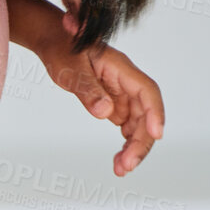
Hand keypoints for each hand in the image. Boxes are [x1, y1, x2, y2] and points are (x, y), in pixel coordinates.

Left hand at [44, 15, 164, 176]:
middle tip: (126, 166)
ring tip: (121, 169)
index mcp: (120, 68)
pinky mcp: (115, 102)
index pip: (147, 91)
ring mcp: (122, 93)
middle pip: (145, 114)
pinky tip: (119, 161)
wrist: (53, 40)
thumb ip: (87, 89)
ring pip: (138, 124)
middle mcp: (126, 82)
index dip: (155, 113)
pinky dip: (125, 144)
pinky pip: (127, 126)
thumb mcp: (69, 67)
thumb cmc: (61, 48)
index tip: (156, 135)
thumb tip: (105, 113)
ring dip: (134, 147)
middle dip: (140, 142)